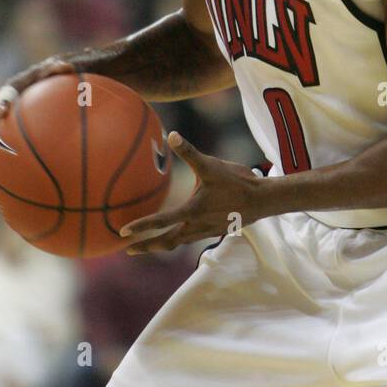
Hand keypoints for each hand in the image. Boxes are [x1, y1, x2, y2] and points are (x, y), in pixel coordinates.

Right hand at [0, 55, 74, 154]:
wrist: (43, 86)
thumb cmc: (49, 77)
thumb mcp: (54, 70)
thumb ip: (57, 68)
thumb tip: (67, 67)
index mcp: (11, 91)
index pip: (3, 96)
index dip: (2, 103)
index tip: (4, 111)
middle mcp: (2, 107)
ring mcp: (2, 122)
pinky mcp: (6, 134)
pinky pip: (0, 152)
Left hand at [120, 132, 261, 252]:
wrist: (262, 200)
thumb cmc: (237, 182)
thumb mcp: (211, 165)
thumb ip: (189, 152)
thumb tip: (172, 135)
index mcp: (192, 211)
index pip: (161, 221)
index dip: (141, 226)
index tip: (123, 232)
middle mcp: (196, 226)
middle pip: (166, 242)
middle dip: (146, 247)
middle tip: (127, 251)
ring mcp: (205, 231)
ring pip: (178, 242)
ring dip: (160, 245)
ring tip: (145, 247)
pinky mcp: (213, 231)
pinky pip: (189, 238)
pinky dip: (176, 239)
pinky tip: (175, 233)